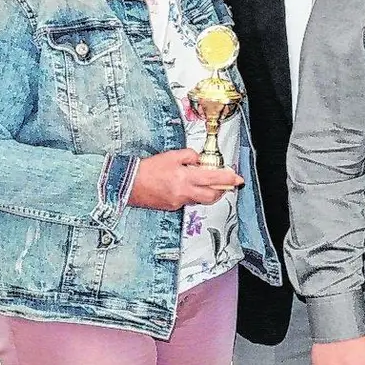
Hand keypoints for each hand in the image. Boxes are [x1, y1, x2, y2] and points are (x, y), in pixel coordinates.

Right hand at [127, 148, 243, 210]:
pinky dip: (189, 194)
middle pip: (212, 196)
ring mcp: (178, 202)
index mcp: (185, 178)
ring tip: (199, 182)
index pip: (214, 179)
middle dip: (220, 190)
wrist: (127, 184)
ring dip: (204, 192)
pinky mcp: (171, 207)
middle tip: (223, 183)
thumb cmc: (148, 169)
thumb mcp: (171, 156)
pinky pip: (186, 201)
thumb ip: (190, 157)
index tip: (238, 178)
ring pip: (199, 200)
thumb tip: (200, 161)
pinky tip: (182, 186)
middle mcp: (184, 193)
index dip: (228, 179)